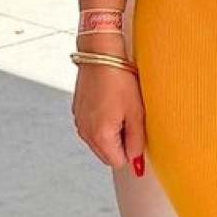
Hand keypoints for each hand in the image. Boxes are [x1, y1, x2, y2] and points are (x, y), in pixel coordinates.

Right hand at [73, 58, 146, 176]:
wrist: (101, 54)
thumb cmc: (119, 79)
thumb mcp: (136, 112)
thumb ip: (137, 141)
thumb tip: (136, 160)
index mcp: (100, 136)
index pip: (118, 162)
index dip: (131, 151)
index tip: (138, 135)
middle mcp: (85, 132)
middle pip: (107, 154)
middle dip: (121, 143)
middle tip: (130, 119)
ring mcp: (80, 122)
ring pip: (100, 141)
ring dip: (112, 133)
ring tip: (120, 108)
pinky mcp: (78, 111)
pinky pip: (93, 127)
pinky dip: (102, 121)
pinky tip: (111, 103)